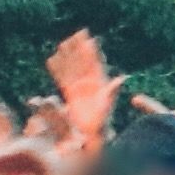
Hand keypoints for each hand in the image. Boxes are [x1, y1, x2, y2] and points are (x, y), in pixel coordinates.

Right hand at [45, 30, 123, 157]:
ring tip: (63, 44)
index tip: (88, 38)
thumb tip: (122, 78)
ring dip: (68, 57)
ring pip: (72, 69)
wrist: (91, 139)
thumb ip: (112, 93)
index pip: (95, 64)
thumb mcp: (107, 108)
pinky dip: (58, 70)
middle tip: (76, 34)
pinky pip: (62, 79)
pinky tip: (51, 60)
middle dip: (79, 50)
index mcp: (100, 85)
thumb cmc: (102, 126)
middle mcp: (90, 85)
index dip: (92, 51)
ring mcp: (80, 89)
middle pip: (83, 63)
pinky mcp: (70, 96)